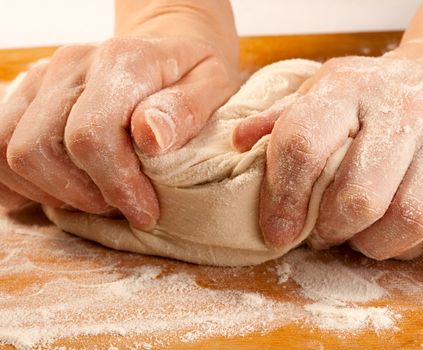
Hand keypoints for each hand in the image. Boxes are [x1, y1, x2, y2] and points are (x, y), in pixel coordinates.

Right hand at [0, 35, 237, 228]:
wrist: (164, 53)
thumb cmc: (192, 76)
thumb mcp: (213, 86)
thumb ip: (186, 109)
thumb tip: (149, 137)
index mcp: (121, 61)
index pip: (91, 135)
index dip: (115, 186)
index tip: (144, 212)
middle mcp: (71, 65)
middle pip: (37, 149)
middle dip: (82, 195)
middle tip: (121, 206)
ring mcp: (41, 79)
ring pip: (8, 152)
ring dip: (53, 191)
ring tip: (98, 197)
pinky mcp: (27, 96)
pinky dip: (24, 183)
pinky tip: (65, 188)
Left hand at [232, 44, 422, 266]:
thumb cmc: (378, 93)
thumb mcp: (326, 90)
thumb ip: (282, 118)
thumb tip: (239, 142)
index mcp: (349, 89)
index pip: (303, 145)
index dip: (283, 199)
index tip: (276, 232)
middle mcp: (404, 109)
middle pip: (358, 197)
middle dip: (333, 230)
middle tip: (326, 232)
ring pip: (410, 220)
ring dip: (379, 245)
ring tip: (367, 237)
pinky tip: (422, 238)